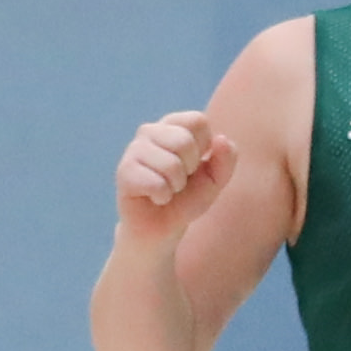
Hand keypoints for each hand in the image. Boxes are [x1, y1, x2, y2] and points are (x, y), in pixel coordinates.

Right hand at [113, 110, 233, 237]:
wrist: (161, 229)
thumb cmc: (186, 199)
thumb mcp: (214, 180)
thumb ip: (226, 159)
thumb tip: (221, 139)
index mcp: (172, 125)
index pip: (197, 121)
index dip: (204, 147)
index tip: (195, 164)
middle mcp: (150, 131)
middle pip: (183, 140)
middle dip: (190, 169)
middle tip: (179, 181)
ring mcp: (134, 150)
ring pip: (170, 164)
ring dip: (176, 186)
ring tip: (167, 190)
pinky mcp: (124, 172)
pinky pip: (156, 183)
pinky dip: (163, 197)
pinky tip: (155, 198)